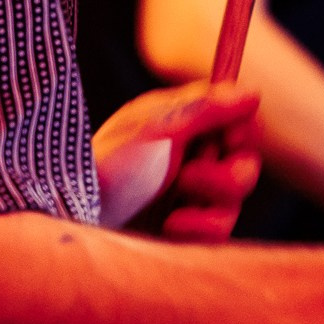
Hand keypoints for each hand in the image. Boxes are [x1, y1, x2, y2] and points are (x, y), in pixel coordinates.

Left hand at [92, 81, 260, 238]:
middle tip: (189, 177)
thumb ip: (206, 109)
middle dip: (226, 177)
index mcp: (182, 122)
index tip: (226, 141)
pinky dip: (200, 229)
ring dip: (210, 206)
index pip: (240, 120)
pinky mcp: (185, 229)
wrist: (72, 221)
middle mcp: (189, 155)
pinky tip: (170, 227)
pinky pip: (220, 231)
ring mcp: (187, 195)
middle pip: (246, 164)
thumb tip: (252, 92)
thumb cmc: (104, 168)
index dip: (241, 133)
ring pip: (235, 201)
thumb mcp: (155, 131)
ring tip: (173, 210)